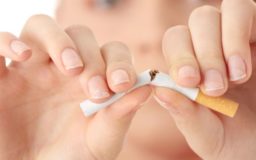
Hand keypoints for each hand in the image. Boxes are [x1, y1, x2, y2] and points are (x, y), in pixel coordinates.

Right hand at [0, 15, 150, 159]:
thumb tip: (148, 87)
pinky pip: (0, 41)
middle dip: (92, 58)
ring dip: (58, 40)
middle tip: (96, 90)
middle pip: (80, 35)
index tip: (121, 84)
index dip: (119, 62)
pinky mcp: (1, 76)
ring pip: (43, 28)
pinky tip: (22, 56)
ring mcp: (32, 68)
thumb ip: (121, 115)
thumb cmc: (71, 158)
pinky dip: (8, 41)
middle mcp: (64, 68)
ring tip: (70, 68)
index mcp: (92, 79)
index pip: (112, 52)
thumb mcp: (101, 141)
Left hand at [154, 1, 255, 158]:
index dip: (180, 54)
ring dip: (231, 37)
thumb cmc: (250, 150)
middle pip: (203, 19)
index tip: (190, 80)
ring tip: (240, 74)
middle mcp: (227, 49)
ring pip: (236, 6)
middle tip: (218, 86)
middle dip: (205, 51)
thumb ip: (186, 115)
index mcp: (203, 68)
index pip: (178, 39)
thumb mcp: (212, 139)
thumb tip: (158, 88)